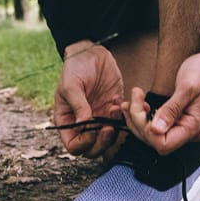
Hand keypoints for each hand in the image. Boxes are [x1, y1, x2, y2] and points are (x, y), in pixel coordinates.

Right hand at [53, 40, 123, 157]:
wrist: (91, 52)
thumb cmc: (75, 68)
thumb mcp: (72, 85)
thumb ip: (79, 106)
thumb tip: (84, 125)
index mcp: (68, 121)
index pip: (75, 146)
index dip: (84, 144)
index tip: (93, 131)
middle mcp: (84, 123)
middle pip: (94, 148)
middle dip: (103, 143)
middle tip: (109, 128)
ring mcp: (100, 117)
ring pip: (111, 138)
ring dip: (117, 130)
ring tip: (116, 110)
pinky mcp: (115, 108)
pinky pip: (124, 121)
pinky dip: (131, 117)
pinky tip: (130, 104)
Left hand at [122, 51, 199, 155]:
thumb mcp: (188, 86)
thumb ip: (172, 109)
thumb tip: (156, 129)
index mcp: (193, 126)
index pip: (163, 144)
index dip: (147, 130)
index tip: (143, 106)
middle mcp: (189, 132)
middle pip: (155, 140)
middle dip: (139, 120)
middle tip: (134, 97)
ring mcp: (184, 126)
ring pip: (154, 134)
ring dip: (139, 118)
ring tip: (131, 100)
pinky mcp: (179, 120)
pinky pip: (158, 126)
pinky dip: (145, 116)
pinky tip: (140, 104)